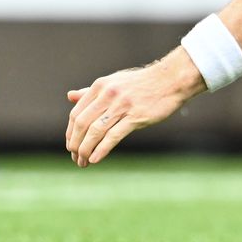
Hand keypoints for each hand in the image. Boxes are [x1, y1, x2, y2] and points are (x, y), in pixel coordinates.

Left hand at [65, 50, 203, 166]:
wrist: (171, 79)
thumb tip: (69, 96)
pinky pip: (113, 135)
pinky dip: (101, 149)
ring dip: (85, 150)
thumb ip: (91, 91)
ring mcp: (122, 105)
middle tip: (75, 157)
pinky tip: (95, 159)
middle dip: (75, 144)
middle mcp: (108, 94)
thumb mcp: (114, 82)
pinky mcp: (136, 116)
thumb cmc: (142, 83)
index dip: (70, 132)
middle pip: (82, 124)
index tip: (71, 145)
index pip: (76, 113)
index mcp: (100, 86)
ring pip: (95, 131)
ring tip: (83, 162)